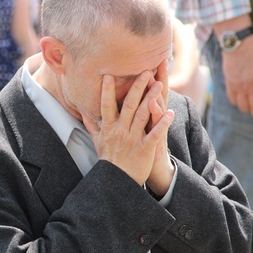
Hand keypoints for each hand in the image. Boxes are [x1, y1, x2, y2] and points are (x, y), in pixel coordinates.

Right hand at [82, 71, 173, 185]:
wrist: (117, 181)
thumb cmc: (109, 159)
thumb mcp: (97, 141)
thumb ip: (91, 124)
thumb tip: (82, 111)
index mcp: (109, 128)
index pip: (107, 105)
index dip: (108, 90)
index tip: (110, 74)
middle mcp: (120, 131)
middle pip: (129, 105)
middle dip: (137, 87)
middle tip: (145, 71)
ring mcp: (133, 139)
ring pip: (143, 115)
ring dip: (151, 98)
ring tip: (159, 84)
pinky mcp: (145, 149)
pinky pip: (154, 134)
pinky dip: (162, 123)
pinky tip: (170, 113)